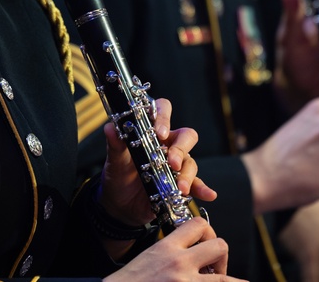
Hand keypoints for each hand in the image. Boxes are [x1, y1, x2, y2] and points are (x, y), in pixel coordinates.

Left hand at [98, 98, 217, 226]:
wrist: (119, 206)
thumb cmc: (118, 176)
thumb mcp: (114, 161)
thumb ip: (115, 144)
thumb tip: (110, 127)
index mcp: (151, 132)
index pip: (163, 112)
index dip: (164, 117)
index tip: (159, 133)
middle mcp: (167, 145)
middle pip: (186, 136)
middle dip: (181, 148)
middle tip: (172, 162)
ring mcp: (175, 165)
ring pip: (190, 162)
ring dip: (187, 174)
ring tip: (180, 188)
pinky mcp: (179, 184)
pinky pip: (196, 184)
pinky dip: (203, 188)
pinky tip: (208, 194)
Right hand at [105, 218, 242, 280]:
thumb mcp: (147, 258)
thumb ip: (169, 253)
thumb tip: (190, 257)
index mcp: (167, 247)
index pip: (198, 224)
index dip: (207, 231)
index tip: (207, 243)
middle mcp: (180, 263)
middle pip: (220, 246)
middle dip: (223, 257)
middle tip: (217, 270)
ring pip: (225, 278)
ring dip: (233, 281)